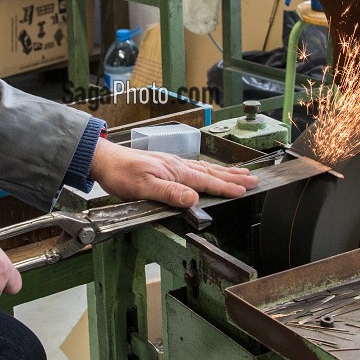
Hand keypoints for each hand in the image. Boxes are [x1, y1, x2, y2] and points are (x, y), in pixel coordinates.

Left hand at [88, 137, 258, 207]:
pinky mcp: (167, 165)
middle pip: (212, 173)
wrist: (105, 160)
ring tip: (242, 174)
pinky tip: (210, 172)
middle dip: (234, 177)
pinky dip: (210, 170)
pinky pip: (196, 168)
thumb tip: (194, 198)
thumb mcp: (144, 187)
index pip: (207, 182)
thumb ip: (170, 193)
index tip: (245, 190)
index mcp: (176, 172)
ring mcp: (173, 165)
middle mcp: (178, 166)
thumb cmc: (121, 174)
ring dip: (225, 173)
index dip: (227, 187)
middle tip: (254, 180)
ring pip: (206, 169)